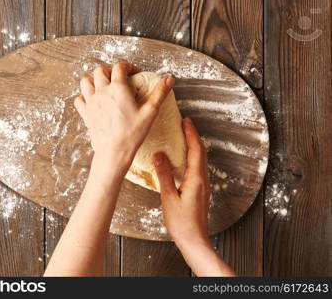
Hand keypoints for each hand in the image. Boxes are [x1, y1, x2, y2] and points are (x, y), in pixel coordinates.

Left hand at [74, 63, 174, 166]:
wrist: (114, 151)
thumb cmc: (132, 133)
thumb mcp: (150, 112)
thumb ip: (159, 93)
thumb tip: (169, 79)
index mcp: (118, 88)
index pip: (119, 67)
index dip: (128, 67)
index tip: (135, 73)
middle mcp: (102, 92)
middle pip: (100, 71)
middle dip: (110, 71)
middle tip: (119, 79)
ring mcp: (91, 102)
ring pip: (85, 81)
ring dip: (94, 80)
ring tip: (104, 87)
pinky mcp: (86, 114)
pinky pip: (79, 99)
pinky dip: (84, 96)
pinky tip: (93, 101)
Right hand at [153, 117, 210, 246]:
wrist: (194, 240)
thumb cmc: (182, 223)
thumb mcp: (168, 197)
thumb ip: (164, 175)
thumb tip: (159, 156)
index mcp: (196, 179)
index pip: (195, 150)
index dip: (191, 134)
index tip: (186, 121)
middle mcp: (202, 180)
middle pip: (201, 152)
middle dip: (193, 136)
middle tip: (185, 125)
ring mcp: (203, 186)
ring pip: (201, 160)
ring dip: (194, 146)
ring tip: (184, 138)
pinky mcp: (200, 191)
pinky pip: (198, 168)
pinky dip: (192, 158)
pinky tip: (184, 160)